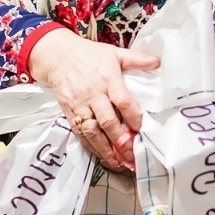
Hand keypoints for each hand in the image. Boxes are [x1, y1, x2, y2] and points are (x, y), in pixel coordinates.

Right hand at [28, 29, 158, 171]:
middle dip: (121, 140)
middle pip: (108, 121)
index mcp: (108, 78)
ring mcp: (80, 105)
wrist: (57, 56)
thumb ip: (135, 59)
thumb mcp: (113, 52)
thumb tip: (157, 62)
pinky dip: (91, 146)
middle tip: (132, 155)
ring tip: (118, 162)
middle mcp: (94, 94)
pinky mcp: (70, 113)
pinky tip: (101, 156)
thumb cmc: (88, 55)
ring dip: (106, 149)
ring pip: (93, 131)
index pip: (123, 101)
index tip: (142, 130)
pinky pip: (80, 133)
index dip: (133, 117)